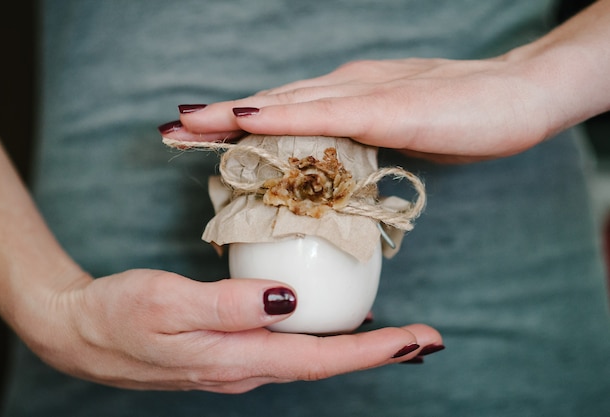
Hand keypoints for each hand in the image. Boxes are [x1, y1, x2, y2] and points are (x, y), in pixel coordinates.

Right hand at [31, 269, 441, 392]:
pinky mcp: (228, 351)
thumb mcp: (168, 302)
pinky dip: (320, 338)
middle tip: (424, 339)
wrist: (80, 332)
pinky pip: (286, 348)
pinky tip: (329, 321)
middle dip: (379, 354)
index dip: (374, 351)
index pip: (321, 359)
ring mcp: (237, 363)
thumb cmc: (121, 313)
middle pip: (325, 364)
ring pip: (309, 358)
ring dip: (355, 347)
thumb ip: (229, 305)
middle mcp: (245, 368)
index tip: (419, 341)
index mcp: (238, 358)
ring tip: (392, 334)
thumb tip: (288, 301)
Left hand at [163, 56, 553, 163]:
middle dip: (216, 119)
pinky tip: (246, 119)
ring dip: (232, 114)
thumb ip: (365, 148)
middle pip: (271, 104)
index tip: (195, 137)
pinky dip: (281, 116)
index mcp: (348, 100)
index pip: (281, 114)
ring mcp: (365, 94)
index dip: (235, 124)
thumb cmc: (465, 119)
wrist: (523, 95)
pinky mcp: (390, 106)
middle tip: (169, 128)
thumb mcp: (399, 136)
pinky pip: (325, 113)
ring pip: (286, 104)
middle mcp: (347, 89)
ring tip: (186, 122)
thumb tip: (337, 171)